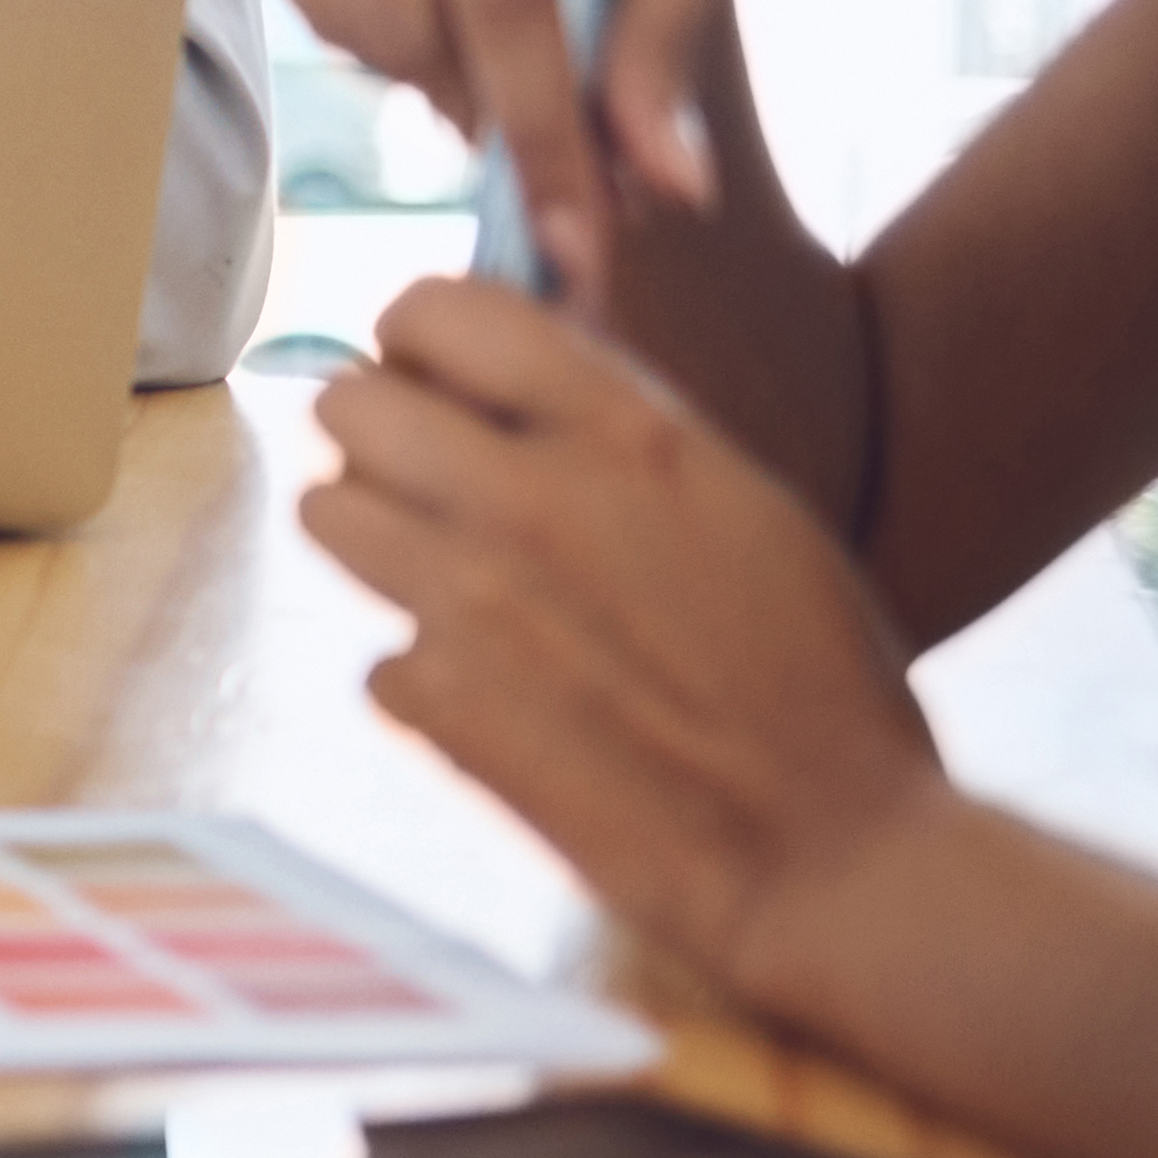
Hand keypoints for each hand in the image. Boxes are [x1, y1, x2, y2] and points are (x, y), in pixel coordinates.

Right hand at [229, 0, 742, 295]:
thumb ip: (662, 41)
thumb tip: (659, 191)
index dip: (540, 122)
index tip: (573, 240)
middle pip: (407, 16)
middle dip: (485, 105)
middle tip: (550, 132)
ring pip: (349, 25)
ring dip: (433, 73)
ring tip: (499, 39)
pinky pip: (308, 5)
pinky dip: (380, 35)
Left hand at [306, 276, 960, 1010]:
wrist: (831, 850)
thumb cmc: (819, 680)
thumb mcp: (741, 507)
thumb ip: (619, 439)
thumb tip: (504, 384)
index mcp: (627, 435)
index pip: (437, 308)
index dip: (419, 338)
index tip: (433, 375)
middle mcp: (530, 497)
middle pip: (345, 404)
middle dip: (376, 437)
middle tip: (426, 482)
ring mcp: (467, 599)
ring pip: (327, 514)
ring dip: (373, 542)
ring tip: (448, 583)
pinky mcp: (435, 699)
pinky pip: (378, 653)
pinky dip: (425, 678)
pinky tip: (501, 704)